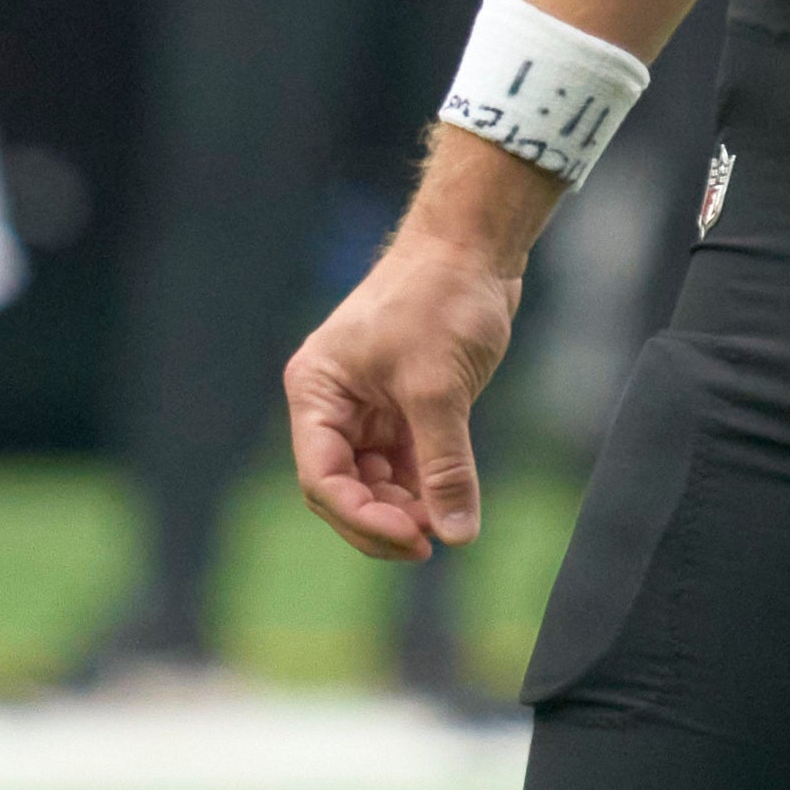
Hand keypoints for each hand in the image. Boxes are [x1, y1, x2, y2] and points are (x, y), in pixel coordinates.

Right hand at [287, 225, 523, 558]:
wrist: (473, 246)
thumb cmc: (441, 299)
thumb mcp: (438, 388)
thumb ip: (445, 464)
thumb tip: (457, 533)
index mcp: (317, 391)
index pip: (321, 477)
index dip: (361, 518)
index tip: (413, 538)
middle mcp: (333, 403)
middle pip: (343, 488)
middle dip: (383, 520)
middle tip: (430, 543)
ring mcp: (368, 407)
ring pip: (374, 482)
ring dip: (405, 509)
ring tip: (445, 525)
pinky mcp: (404, 406)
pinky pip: (404, 465)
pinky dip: (423, 489)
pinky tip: (450, 506)